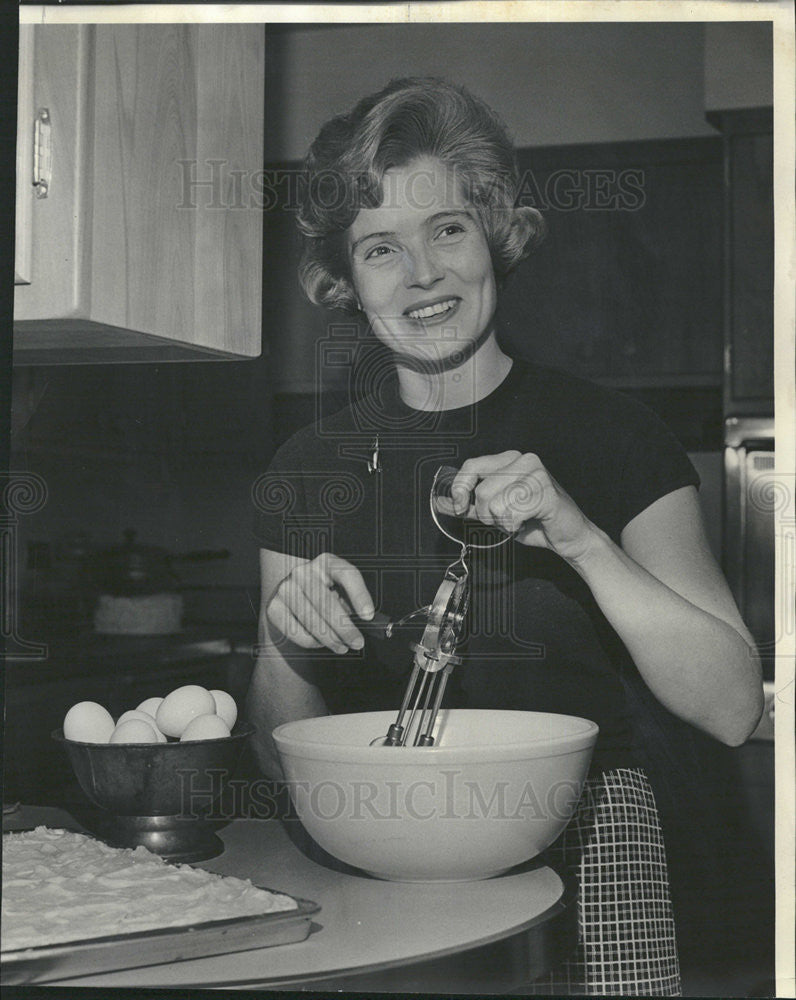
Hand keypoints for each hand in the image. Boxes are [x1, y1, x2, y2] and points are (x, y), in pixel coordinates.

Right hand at [266, 553, 374, 653]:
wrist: (290, 596)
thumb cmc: (323, 593)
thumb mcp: (340, 589)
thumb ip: (351, 601)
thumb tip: (365, 622)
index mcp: (326, 562)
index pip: (346, 574)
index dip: (359, 595)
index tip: (368, 616)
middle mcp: (303, 572)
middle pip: (327, 603)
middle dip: (345, 628)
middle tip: (357, 642)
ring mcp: (285, 588)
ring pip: (312, 620)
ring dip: (331, 639)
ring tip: (342, 646)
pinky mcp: (274, 607)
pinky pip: (296, 631)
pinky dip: (312, 641)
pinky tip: (321, 641)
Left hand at [442, 451, 597, 563]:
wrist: (568, 536)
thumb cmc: (533, 521)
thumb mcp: (494, 512)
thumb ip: (467, 505)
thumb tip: (440, 501)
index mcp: (509, 459)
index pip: (471, 465)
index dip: (459, 489)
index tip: (459, 507)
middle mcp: (523, 460)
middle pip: (480, 490)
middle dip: (485, 514)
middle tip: (503, 518)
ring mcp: (536, 474)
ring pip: (493, 503)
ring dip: (501, 522)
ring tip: (517, 520)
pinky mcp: (546, 492)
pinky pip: (510, 514)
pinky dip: (514, 526)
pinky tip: (528, 523)